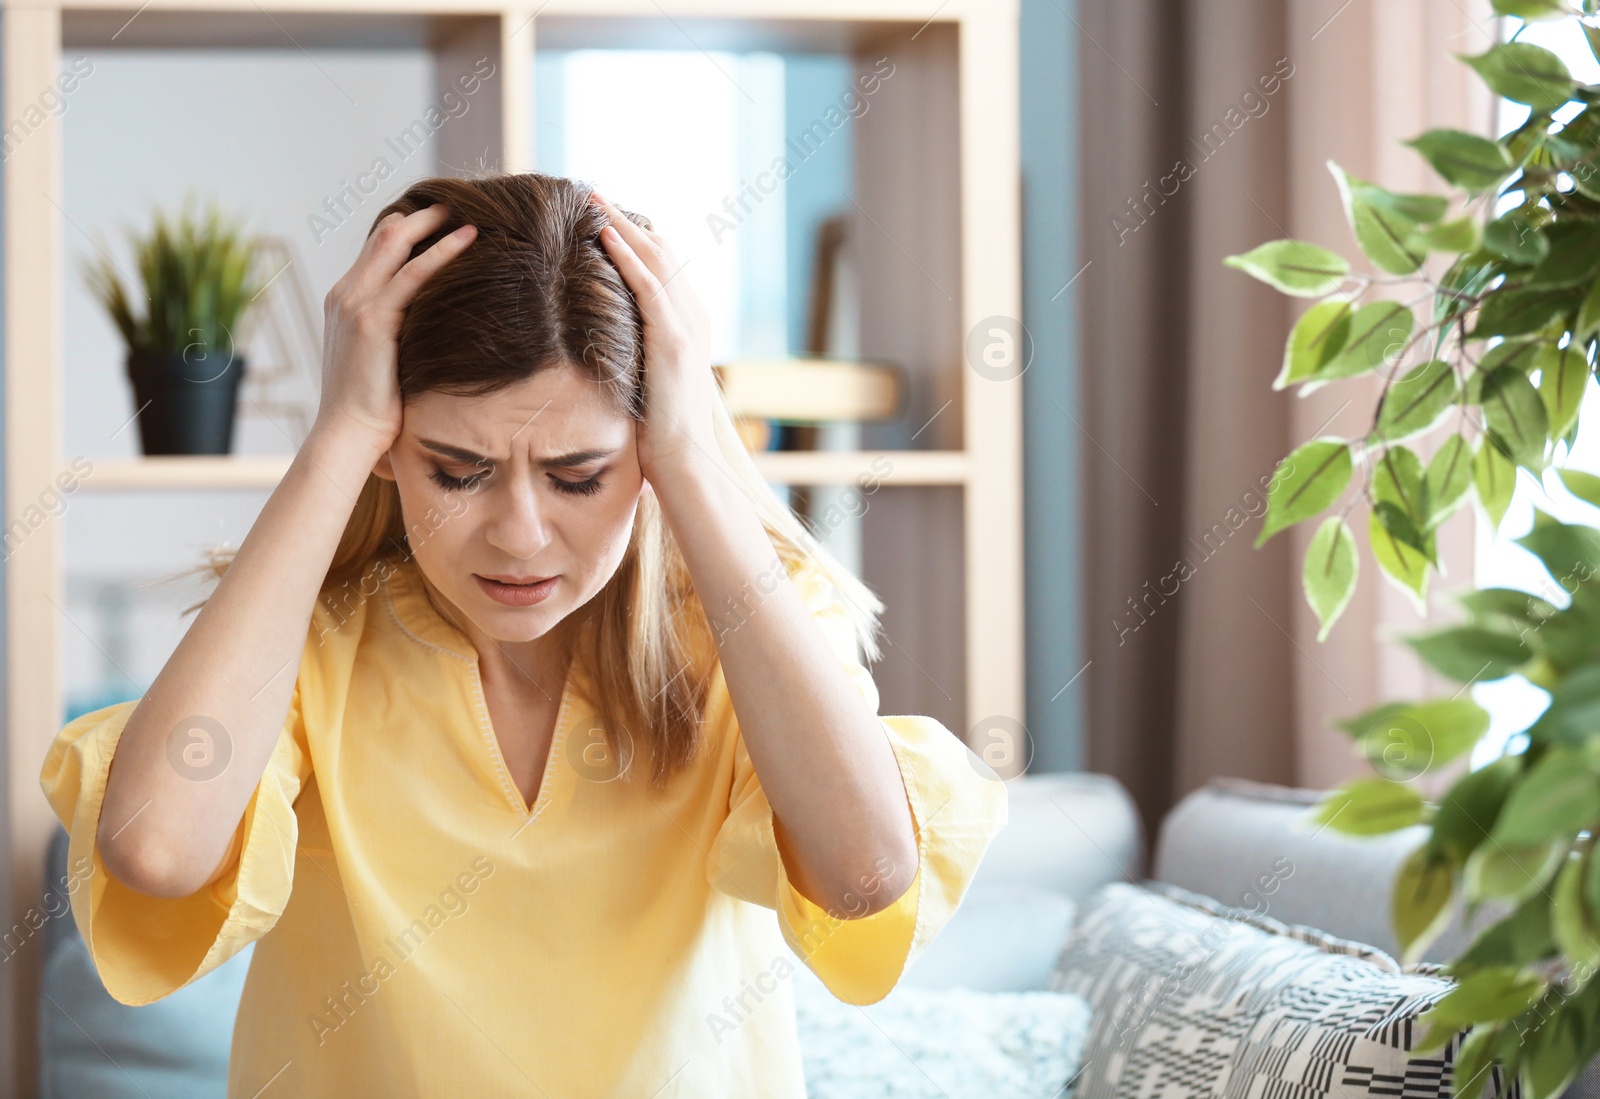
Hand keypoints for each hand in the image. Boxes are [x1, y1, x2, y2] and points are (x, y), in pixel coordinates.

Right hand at [310, 203, 477, 457]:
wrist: (347, 435)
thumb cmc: (371, 408)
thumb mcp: (382, 359)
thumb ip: (398, 333)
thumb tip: (432, 326)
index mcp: (344, 301)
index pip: (376, 249)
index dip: (409, 229)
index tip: (443, 221)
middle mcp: (346, 294)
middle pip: (385, 234)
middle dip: (423, 214)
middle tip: (459, 203)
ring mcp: (356, 304)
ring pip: (397, 242)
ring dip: (435, 223)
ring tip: (468, 210)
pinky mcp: (373, 320)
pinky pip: (413, 274)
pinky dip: (442, 252)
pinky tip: (468, 240)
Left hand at [589, 191, 720, 485]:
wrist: (683, 460)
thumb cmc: (659, 434)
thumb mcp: (644, 382)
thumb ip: (632, 355)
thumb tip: (600, 345)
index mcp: (688, 324)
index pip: (663, 265)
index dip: (633, 236)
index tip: (601, 215)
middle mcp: (693, 317)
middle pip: (660, 250)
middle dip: (625, 220)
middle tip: (592, 194)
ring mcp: (686, 326)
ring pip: (655, 258)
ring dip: (622, 225)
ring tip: (592, 199)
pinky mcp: (673, 340)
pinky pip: (649, 285)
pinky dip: (626, 256)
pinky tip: (603, 234)